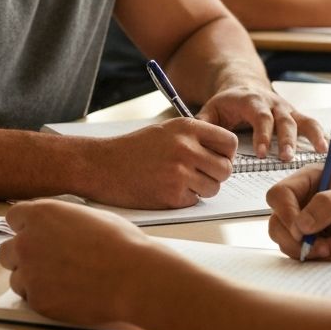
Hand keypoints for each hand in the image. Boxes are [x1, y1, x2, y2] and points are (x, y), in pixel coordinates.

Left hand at [0, 199, 152, 325]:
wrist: (132, 278)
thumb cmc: (120, 245)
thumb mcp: (88, 217)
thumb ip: (62, 221)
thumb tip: (58, 227)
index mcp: (41, 215)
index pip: (13, 218)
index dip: (24, 228)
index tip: (33, 236)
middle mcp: (27, 241)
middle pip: (7, 250)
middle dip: (22, 256)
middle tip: (44, 264)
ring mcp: (29, 272)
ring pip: (16, 278)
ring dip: (32, 280)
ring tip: (61, 283)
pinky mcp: (37, 299)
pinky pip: (30, 299)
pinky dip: (44, 299)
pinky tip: (67, 295)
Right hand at [91, 118, 237, 208]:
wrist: (101, 166)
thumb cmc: (133, 150)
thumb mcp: (166, 131)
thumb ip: (194, 138)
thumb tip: (224, 153)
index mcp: (186, 128)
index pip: (229, 143)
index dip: (225, 154)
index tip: (216, 158)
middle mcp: (186, 148)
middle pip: (225, 169)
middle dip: (215, 175)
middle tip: (197, 174)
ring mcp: (180, 172)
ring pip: (213, 188)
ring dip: (200, 189)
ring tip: (178, 180)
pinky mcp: (172, 195)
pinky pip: (194, 201)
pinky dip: (183, 199)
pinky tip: (165, 188)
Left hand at [196, 86, 327, 161]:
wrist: (243, 86)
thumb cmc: (228, 103)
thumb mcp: (211, 109)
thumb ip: (204, 124)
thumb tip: (200, 141)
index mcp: (251, 100)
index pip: (259, 117)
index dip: (262, 134)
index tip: (261, 153)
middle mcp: (272, 103)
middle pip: (283, 119)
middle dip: (286, 138)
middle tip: (286, 157)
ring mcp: (286, 108)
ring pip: (301, 119)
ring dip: (311, 135)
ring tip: (321, 150)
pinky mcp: (295, 115)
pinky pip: (311, 123)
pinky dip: (322, 133)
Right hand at [266, 167, 330, 262]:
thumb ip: (327, 205)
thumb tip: (300, 225)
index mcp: (310, 181)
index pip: (279, 195)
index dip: (285, 214)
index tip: (303, 231)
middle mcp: (305, 202)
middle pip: (278, 223)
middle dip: (298, 241)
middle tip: (324, 247)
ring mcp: (310, 225)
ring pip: (289, 243)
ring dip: (314, 252)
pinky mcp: (318, 244)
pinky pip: (309, 258)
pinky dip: (329, 260)